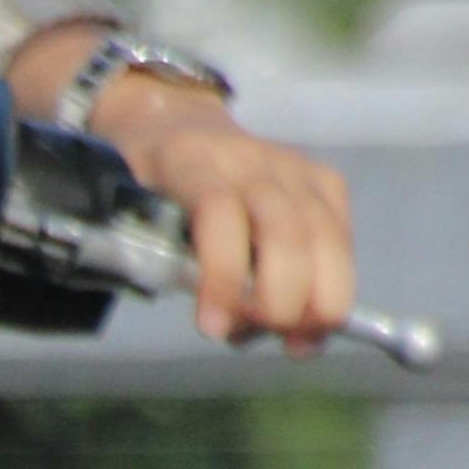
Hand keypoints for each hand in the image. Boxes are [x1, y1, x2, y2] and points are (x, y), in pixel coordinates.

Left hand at [13, 35, 356, 346]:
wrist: (179, 125)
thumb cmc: (149, 181)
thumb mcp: (126, 209)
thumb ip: (149, 255)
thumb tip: (203, 319)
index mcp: (192, 161)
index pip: (219, 213)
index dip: (222, 277)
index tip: (213, 329)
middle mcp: (253, 160)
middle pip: (287, 232)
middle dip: (281, 301)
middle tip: (261, 335)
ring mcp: (296, 168)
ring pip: (327, 239)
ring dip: (318, 304)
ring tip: (294, 343)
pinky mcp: (326, 181)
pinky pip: (342, 241)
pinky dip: (332, 289)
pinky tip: (309, 319)